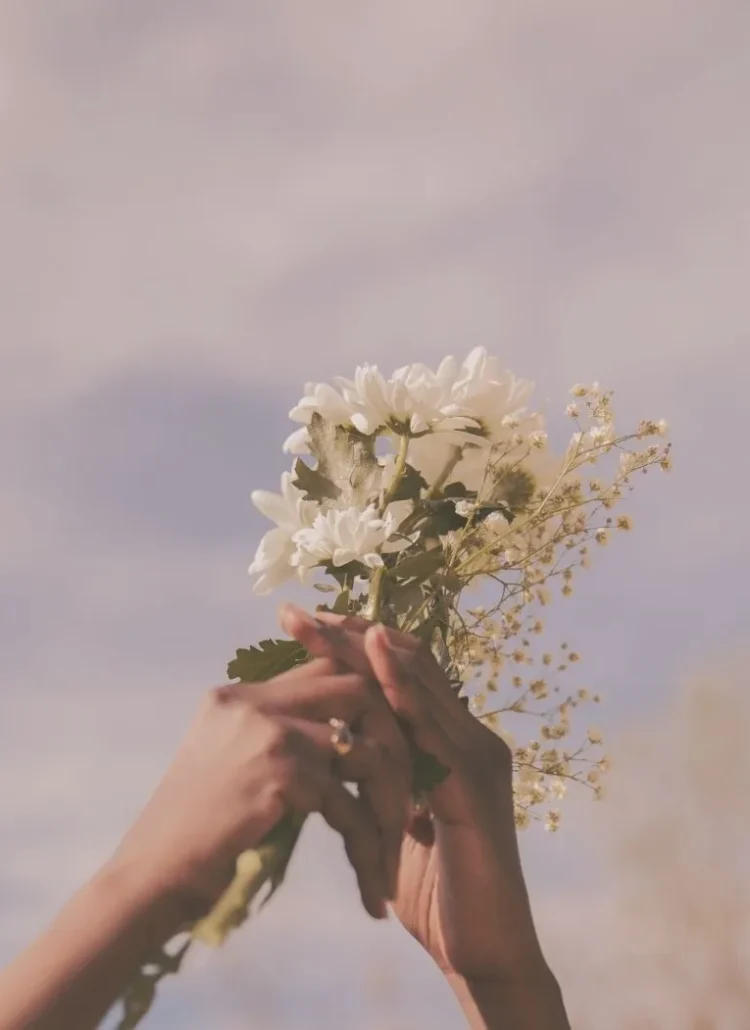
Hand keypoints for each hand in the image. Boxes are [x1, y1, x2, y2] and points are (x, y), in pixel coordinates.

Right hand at [109, 658, 410, 922]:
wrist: (147, 880)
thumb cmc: (194, 835)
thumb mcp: (229, 767)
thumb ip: (275, 739)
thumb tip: (341, 738)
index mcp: (240, 695)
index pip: (324, 666)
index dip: (369, 693)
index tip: (401, 735)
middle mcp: (252, 701)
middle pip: (356, 689)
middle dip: (395, 738)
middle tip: (410, 788)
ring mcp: (265, 731)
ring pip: (363, 749)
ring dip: (388, 798)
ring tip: (397, 839)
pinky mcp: (277, 772)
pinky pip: (348, 802)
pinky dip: (365, 842)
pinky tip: (371, 880)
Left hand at [279, 606, 548, 983]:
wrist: (481, 950)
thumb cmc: (432, 888)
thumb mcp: (393, 815)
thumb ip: (376, 774)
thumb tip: (333, 742)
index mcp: (448, 739)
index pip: (399, 672)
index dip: (352, 643)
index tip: (300, 622)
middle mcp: (467, 736)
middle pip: (407, 666)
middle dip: (349, 636)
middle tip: (298, 612)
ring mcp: (477, 758)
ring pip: (422, 688)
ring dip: (370, 654)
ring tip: (325, 627)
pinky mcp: (478, 789)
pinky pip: (439, 734)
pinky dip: (410, 698)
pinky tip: (380, 675)